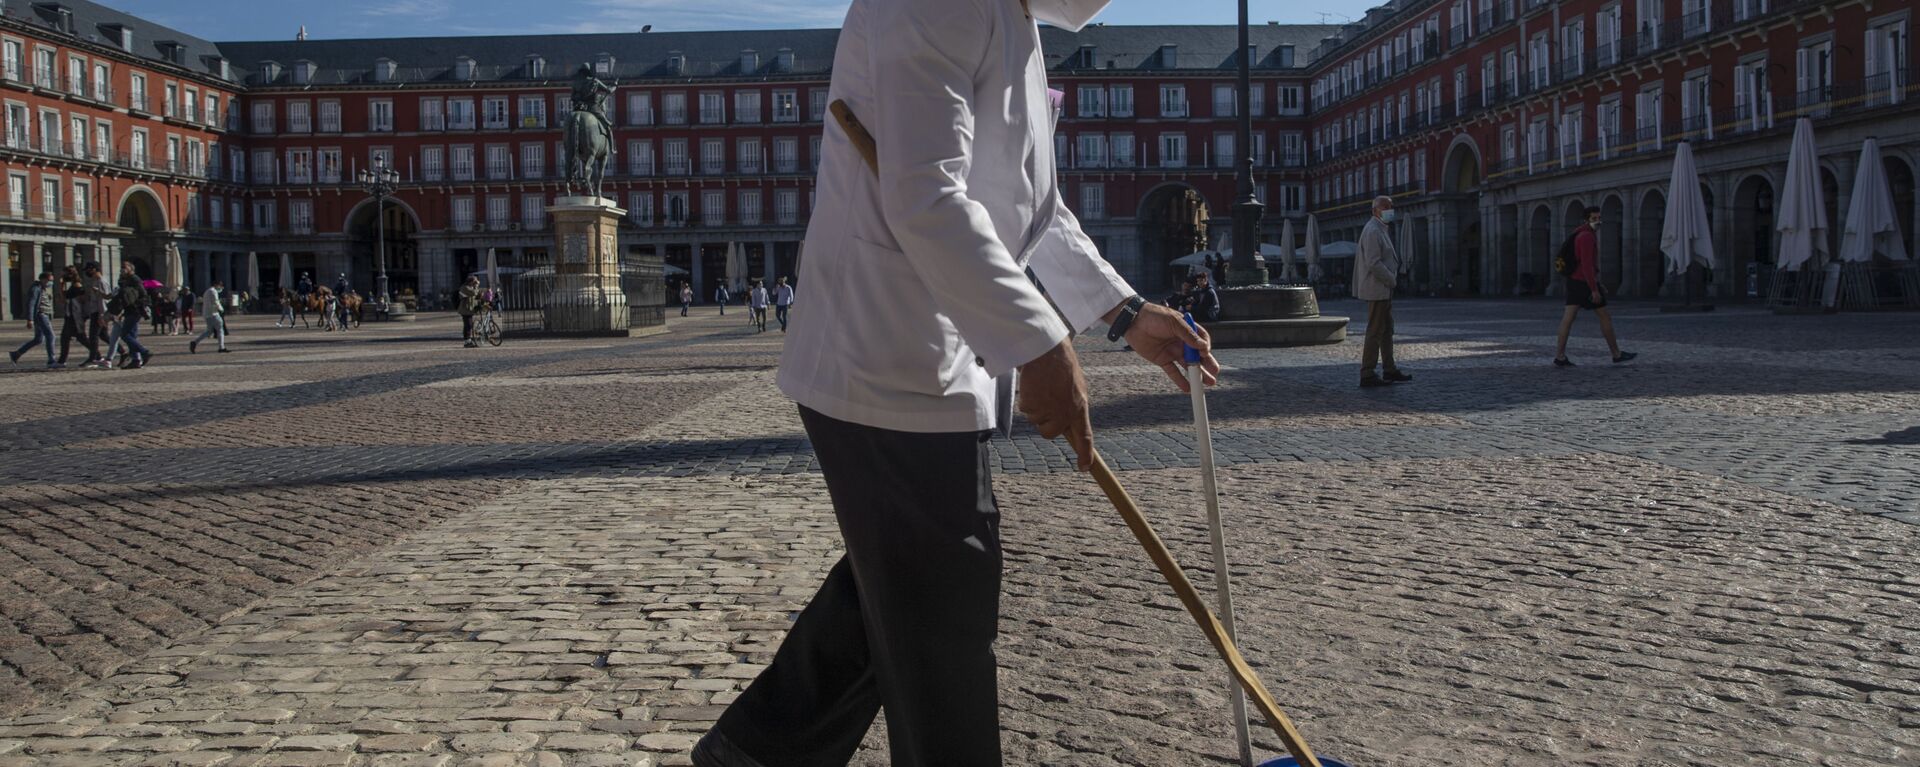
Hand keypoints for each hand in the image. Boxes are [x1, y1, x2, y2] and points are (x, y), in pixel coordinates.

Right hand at [1018, 339, 1093, 471]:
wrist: (1046, 349)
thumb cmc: (1061, 364)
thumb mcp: (1075, 387)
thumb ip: (1073, 406)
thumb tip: (1067, 424)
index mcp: (1080, 407)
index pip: (1085, 437)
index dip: (1086, 454)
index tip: (1085, 467)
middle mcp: (1064, 412)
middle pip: (1050, 432)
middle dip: (1045, 422)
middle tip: (1046, 402)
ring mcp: (1047, 410)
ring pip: (1035, 419)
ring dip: (1035, 405)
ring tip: (1041, 385)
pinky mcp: (1031, 404)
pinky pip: (1025, 408)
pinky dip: (1026, 397)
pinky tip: (1033, 383)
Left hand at [1118, 302, 1220, 391]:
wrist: (1132, 321)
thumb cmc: (1154, 316)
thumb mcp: (1174, 322)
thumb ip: (1188, 335)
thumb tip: (1204, 346)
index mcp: (1187, 330)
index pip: (1202, 340)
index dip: (1205, 347)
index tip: (1205, 353)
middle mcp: (1181, 342)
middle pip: (1198, 356)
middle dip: (1207, 364)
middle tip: (1215, 374)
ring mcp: (1172, 351)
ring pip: (1188, 365)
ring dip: (1197, 374)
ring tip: (1207, 383)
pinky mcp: (1162, 359)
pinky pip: (1173, 372)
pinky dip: (1180, 380)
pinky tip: (1187, 388)